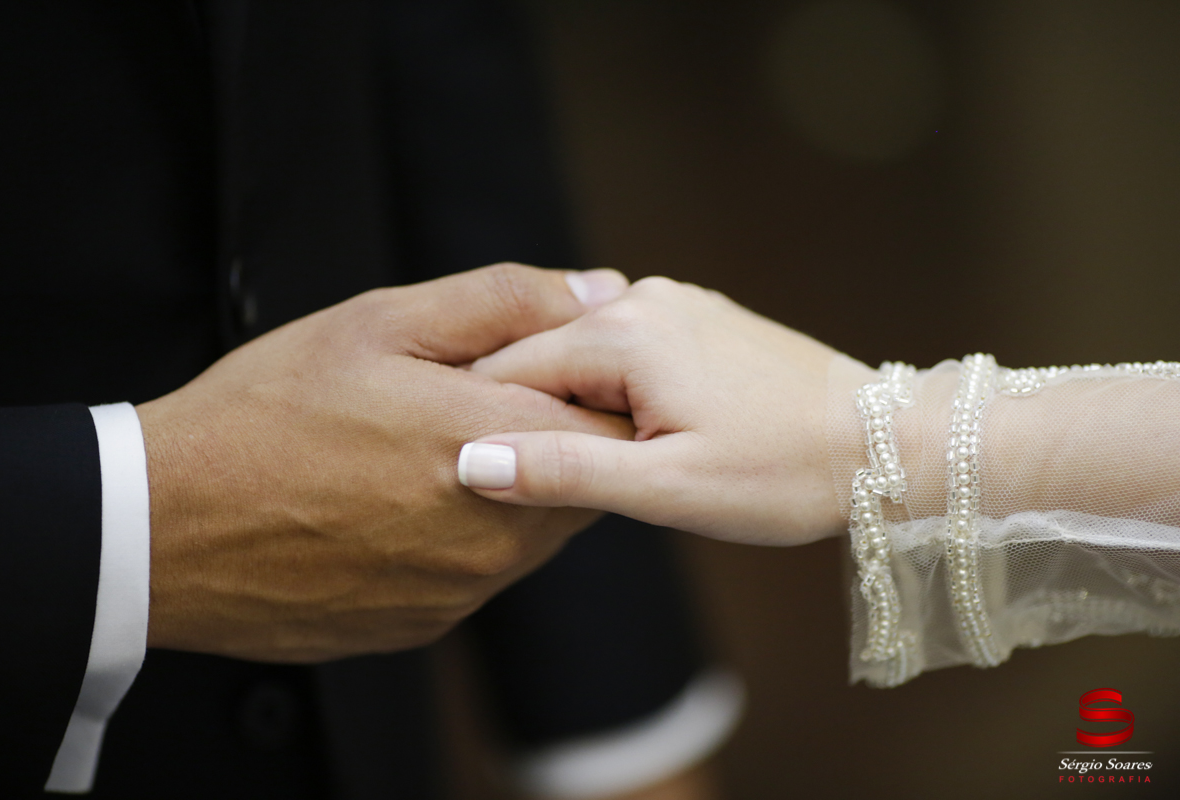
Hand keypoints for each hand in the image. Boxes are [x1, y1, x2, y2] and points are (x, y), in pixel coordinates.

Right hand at [137, 264, 631, 661]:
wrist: (168, 525)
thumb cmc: (267, 412)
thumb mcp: (380, 323)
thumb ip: (504, 302)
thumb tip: (596, 289)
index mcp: (499, 447)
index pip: (614, 421)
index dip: (587, 387)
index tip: (542, 370)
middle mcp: (497, 534)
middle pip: (580, 481)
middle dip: (547, 436)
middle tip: (469, 403)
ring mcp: (464, 589)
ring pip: (534, 530)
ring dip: (508, 488)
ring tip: (422, 452)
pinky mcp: (428, 622)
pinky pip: (480, 572)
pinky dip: (463, 536)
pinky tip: (396, 506)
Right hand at [460, 277, 845, 545]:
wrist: (883, 443)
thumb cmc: (782, 472)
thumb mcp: (665, 487)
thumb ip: (563, 470)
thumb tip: (472, 460)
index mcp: (621, 333)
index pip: (505, 371)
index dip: (489, 427)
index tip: (484, 475)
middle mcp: (640, 297)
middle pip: (540, 356)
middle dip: (534, 415)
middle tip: (555, 482)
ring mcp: (674, 301)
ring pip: (582, 353)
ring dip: (578, 405)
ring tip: (608, 462)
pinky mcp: (698, 317)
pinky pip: (624, 348)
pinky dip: (615, 390)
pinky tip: (644, 433)